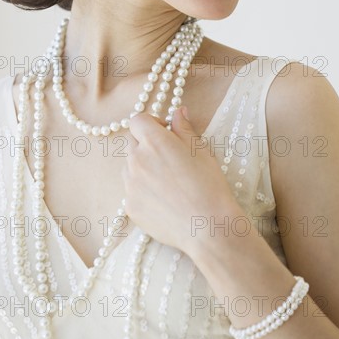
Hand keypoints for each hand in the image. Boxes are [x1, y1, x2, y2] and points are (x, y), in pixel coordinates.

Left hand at [123, 106, 237, 255]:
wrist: (207, 227)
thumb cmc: (208, 186)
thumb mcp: (200, 150)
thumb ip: (184, 128)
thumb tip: (178, 112)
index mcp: (154, 141)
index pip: (137, 120)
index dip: (151, 123)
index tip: (165, 132)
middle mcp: (136, 160)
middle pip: (132, 142)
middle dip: (147, 145)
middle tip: (169, 158)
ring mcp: (130, 185)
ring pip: (130, 167)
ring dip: (143, 167)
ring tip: (168, 182)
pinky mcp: (130, 206)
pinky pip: (132, 191)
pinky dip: (143, 191)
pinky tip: (165, 200)